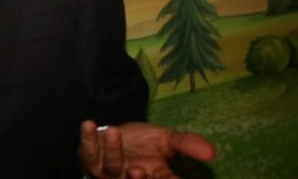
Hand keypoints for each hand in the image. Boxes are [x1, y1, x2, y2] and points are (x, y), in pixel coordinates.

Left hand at [78, 120, 214, 178]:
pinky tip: (88, 124)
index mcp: (154, 177)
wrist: (115, 135)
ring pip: (110, 167)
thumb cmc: (143, 143)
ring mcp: (108, 171)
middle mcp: (131, 177)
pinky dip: (87, 138)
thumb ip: (186, 144)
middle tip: (138, 170)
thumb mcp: (167, 140)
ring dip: (112, 151)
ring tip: (115, 131)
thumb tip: (211, 152)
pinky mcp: (90, 158)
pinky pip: (87, 151)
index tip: (165, 176)